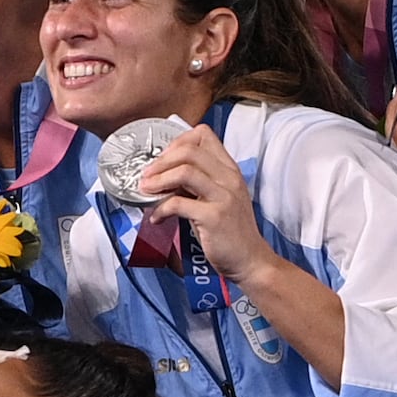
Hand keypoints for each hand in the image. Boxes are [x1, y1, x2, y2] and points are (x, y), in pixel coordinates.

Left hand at [133, 125, 276, 282]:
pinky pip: (178, 203)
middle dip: (161, 162)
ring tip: (146, 191)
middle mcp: (229, 179)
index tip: (163, 160)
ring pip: (184, 172)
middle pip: (189, 151)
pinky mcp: (214, 217)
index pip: (204, 135)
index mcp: (230, 170)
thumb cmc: (230, 231)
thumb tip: (163, 173)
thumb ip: (198, 181)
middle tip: (146, 176)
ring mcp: (224, 197)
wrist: (250, 261)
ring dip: (158, 180)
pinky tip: (156, 218)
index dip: (177, 142)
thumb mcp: (219, 197)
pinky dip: (160, 209)